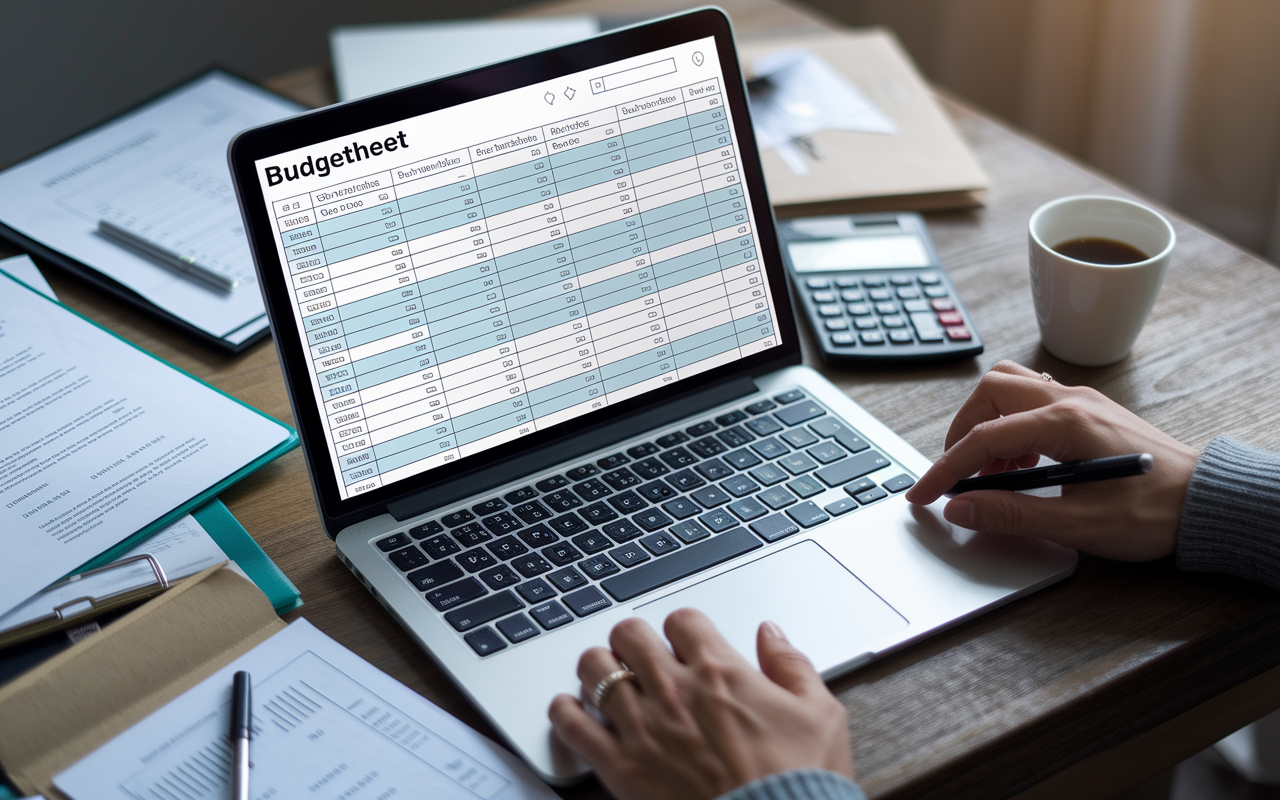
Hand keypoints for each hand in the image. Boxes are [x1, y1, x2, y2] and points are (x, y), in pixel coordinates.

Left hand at [548, 609, 853, 799]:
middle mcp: (674, 691)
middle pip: (629, 633)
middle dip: (634, 641)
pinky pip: (572, 725)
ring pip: (594, 668)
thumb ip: (793, 666)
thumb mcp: (821, 716)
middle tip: (641, 657)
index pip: (682, 619)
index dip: (682, 628)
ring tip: (607, 679)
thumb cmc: (800, 783)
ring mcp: (642, 728)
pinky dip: (565, 712)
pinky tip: (569, 709)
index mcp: (720, 672)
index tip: (685, 644)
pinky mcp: (620, 767)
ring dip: (599, 669)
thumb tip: (771, 633)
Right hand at [904, 360, 1197, 559]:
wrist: (1208, 503)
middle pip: (989, 392)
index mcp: (1064, 423)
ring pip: (1010, 386)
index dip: (946, 469)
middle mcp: (1069, 400)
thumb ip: (1011, 514)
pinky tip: (1022, 465)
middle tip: (956, 475)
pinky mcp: (1087, 412)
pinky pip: (1032, 399)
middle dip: (961, 433)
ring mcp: (1079, 401)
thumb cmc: (1155, 512)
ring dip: (986, 424)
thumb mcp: (1077, 524)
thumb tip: (961, 509)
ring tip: (991, 473)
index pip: (984, 438)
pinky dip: (1010, 425)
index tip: (924, 495)